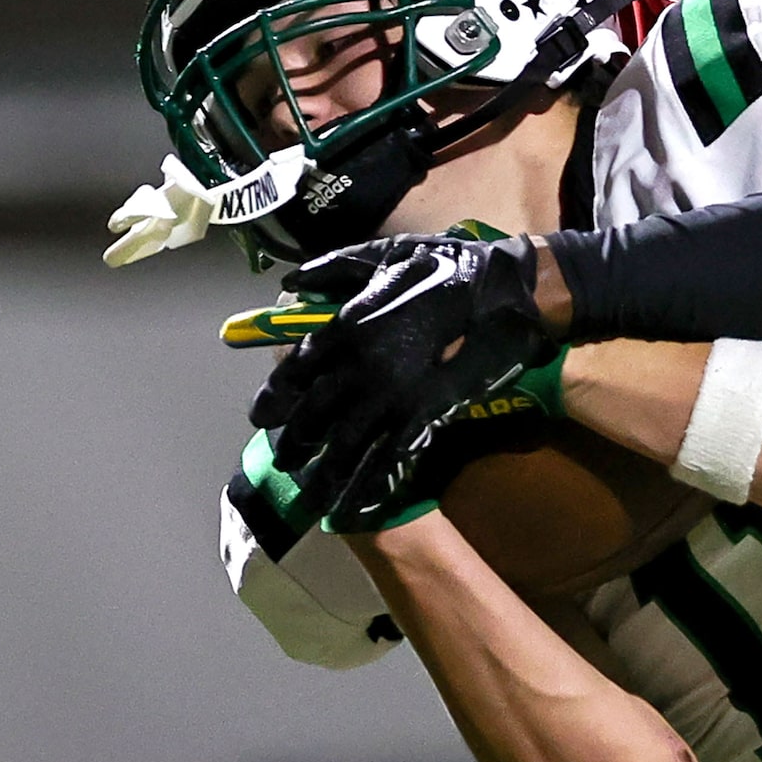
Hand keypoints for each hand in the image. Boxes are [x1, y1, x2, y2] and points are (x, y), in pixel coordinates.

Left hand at [250, 233, 562, 523]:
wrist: (499, 292)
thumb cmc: (444, 265)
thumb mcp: (383, 253)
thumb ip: (333, 268)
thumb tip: (290, 283)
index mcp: (346, 326)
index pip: (296, 370)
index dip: (276, 398)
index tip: (262, 417)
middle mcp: (358, 366)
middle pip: (314, 415)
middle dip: (296, 443)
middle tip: (285, 461)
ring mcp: (390, 395)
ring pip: (344, 445)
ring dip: (325, 475)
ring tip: (311, 496)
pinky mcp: (423, 416)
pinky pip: (388, 459)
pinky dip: (369, 488)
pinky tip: (354, 508)